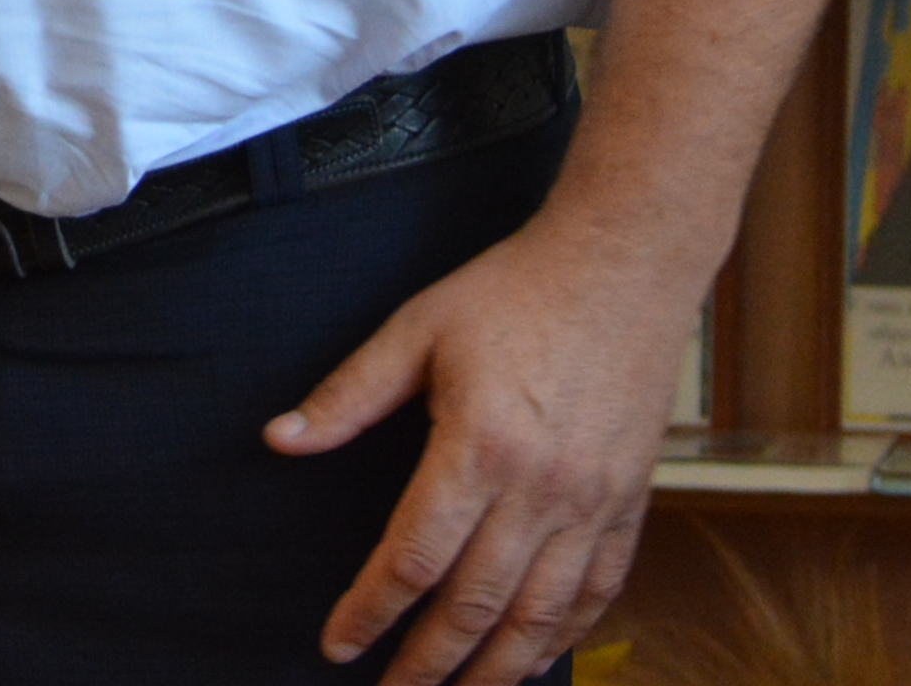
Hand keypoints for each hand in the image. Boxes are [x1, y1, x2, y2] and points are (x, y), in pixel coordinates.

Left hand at [267, 216, 686, 681]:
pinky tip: (533, 658)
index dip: (371, 610)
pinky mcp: (629, 503)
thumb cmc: (514, 292)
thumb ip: (348, 394)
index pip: (414, 557)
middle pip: (476, 604)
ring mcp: (593, 503)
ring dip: (496, 670)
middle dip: (429, 663)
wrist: (623, 266)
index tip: (338, 644)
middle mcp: (541, 488)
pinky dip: (563, 635)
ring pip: (541, 615)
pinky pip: (598, 591)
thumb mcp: (416, 329)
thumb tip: (281, 439)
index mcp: (478, 446)